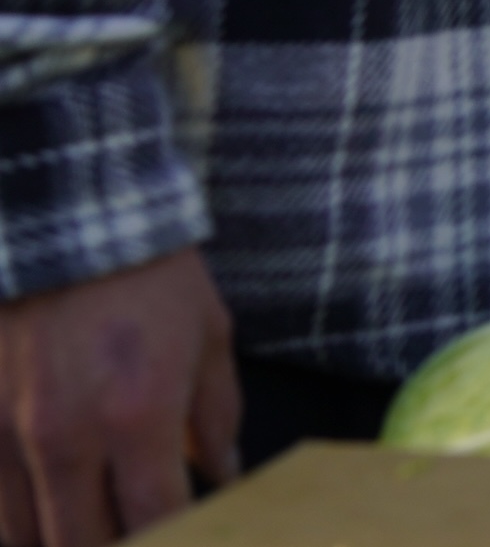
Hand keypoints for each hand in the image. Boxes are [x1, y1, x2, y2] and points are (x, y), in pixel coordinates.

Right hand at [0, 248, 237, 546]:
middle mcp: (67, 437)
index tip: (193, 537)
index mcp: (137, 417)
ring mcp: (9, 434)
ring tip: (95, 526)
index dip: (178, 542)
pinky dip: (20, 522)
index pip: (155, 519)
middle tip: (140, 530)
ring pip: (25, 536)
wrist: (64, 218)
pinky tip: (49, 514)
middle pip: (83, 543)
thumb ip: (216, 417)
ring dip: (64, 540)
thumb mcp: (209, 338)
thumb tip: (224, 474)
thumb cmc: (150, 277)